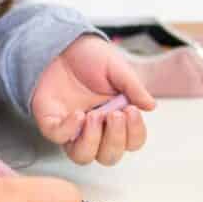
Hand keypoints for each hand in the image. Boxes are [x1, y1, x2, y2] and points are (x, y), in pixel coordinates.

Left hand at [31, 36, 154, 164]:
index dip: (134, 134)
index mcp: (117, 118)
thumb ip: (134, 88)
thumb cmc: (92, 58)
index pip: (131, 142)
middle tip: (114, 115)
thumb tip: (151, 106)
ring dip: (92, 141)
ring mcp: (73, 128)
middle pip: (109, 156)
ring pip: (83, 156)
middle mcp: (96, 129)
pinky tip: (78, 114)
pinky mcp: (51, 122)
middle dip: (115, 140)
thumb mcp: (118, 69)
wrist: (64, 44)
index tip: (131, 111)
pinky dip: (68, 130)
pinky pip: (58, 138)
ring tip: (95, 116)